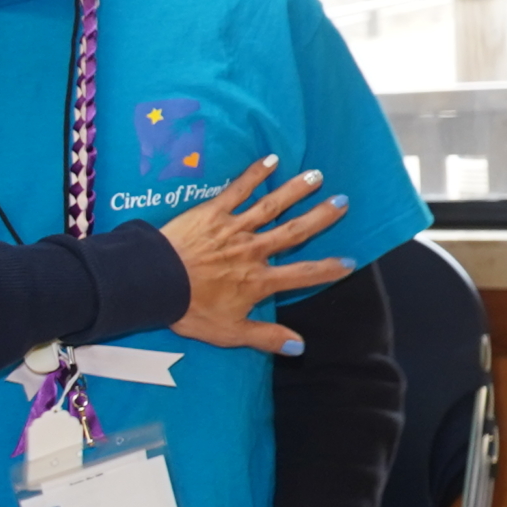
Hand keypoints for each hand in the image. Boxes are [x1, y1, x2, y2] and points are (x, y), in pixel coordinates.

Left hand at [157, 157, 354, 353]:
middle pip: (295, 232)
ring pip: (272, 206)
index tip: (349, 261)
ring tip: (316, 176)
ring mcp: (235, 228)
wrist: (156, 282)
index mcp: (259, 281)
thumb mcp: (230, 332)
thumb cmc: (190, 309)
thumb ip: (266, 337)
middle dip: (321, 218)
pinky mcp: (213, 212)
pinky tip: (271, 159)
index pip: (302, 274)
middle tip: (343, 202)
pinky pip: (238, 190)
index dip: (328, 270)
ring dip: (295, 190)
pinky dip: (255, 174)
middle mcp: (254, 251)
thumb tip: (300, 347)